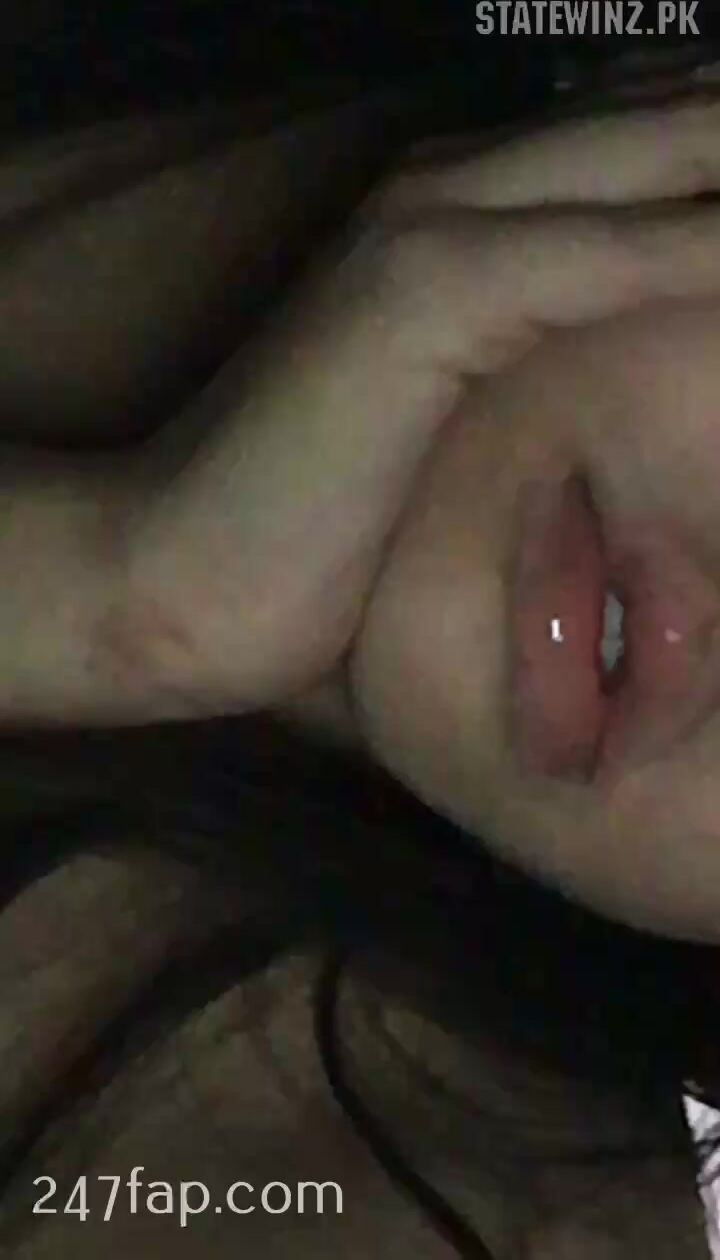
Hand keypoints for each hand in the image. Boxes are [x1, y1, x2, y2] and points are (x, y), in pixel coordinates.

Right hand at [15, 97, 719, 723]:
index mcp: (469, 213)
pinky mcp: (425, 290)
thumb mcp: (462, 427)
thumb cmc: (318, 525)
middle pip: (677, 128)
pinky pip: (610, 255)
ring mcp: (437, 225)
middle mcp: (457, 188)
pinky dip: (703, 255)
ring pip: (661, 167)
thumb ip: (543, 367)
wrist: (186, 569)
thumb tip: (638, 385)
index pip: (653, 149)